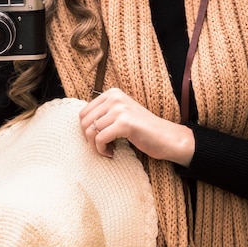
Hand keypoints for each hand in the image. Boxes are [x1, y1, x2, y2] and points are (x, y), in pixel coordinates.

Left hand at [79, 88, 194, 165]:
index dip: (86, 130)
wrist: (167, 138)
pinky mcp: (125, 123)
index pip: (83, 113)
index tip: (98, 139)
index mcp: (112, 93)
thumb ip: (103, 114)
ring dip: (97, 147)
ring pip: (91, 132)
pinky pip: (100, 139)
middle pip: (84, 122)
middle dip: (89, 139)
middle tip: (102, 147)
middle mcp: (115, 97)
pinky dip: (102, 150)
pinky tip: (112, 153)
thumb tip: (80, 124)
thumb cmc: (142, 130)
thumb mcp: (120, 115)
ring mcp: (120, 109)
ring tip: (108, 150)